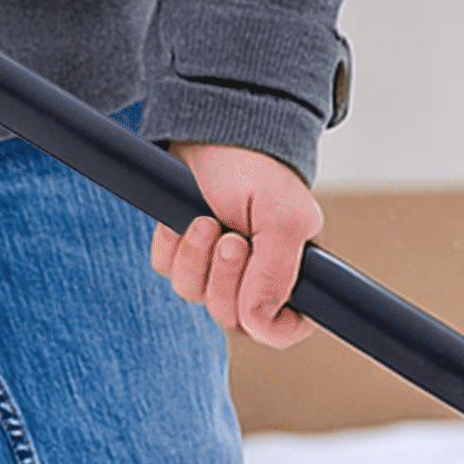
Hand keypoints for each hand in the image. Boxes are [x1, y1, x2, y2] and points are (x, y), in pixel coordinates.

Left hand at [149, 143, 323, 348]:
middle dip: (225, 276)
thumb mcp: (282, 221)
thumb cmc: (258, 171)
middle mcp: (257, 282)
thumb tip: (259, 320)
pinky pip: (169, 271)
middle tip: (231, 237)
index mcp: (294, 281)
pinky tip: (185, 219)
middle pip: (231, 318)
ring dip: (197, 258)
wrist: (215, 132)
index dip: (263, 319)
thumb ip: (277, 276)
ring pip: (196, 296)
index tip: (255, 285)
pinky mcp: (185, 253)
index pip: (279, 331)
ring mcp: (218, 270)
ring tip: (207, 220)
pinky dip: (172, 246)